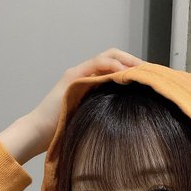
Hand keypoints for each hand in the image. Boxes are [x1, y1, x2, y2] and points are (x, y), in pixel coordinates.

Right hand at [28, 48, 144, 153]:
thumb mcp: (93, 121)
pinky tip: (126, 73)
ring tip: (143, 69)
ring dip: (127, 60)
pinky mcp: (72, 77)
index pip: (115, 68)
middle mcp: (85, 74)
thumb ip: (107, 114)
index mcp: (91, 84)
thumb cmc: (64, 133)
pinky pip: (97, 64)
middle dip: (134, 61)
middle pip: (114, 57)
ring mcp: (78, 73)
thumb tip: (132, 121)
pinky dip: (113, 65)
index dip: (133, 70)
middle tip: (151, 72)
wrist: (39, 134)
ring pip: (108, 57)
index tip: (150, 79)